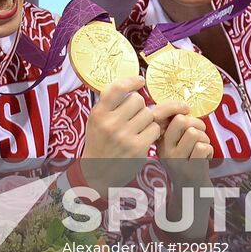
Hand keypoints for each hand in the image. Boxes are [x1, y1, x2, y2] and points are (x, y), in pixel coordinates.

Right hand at [80, 77, 159, 192]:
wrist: (98, 171)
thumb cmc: (99, 141)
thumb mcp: (95, 120)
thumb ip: (109, 103)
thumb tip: (130, 85)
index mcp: (98, 113)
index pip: (116, 89)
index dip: (131, 81)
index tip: (140, 80)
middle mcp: (110, 124)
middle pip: (137, 100)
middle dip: (139, 105)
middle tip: (134, 114)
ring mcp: (125, 136)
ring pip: (149, 114)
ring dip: (146, 119)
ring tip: (137, 127)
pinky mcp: (138, 148)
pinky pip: (155, 129)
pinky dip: (152, 131)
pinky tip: (143, 136)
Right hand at [152, 100, 212, 188]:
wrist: (192, 194)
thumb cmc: (187, 165)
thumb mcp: (175, 147)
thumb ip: (177, 130)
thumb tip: (186, 108)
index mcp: (159, 142)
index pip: (162, 115)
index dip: (177, 107)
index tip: (187, 110)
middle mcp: (164, 151)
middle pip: (181, 121)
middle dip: (197, 123)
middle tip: (201, 132)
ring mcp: (177, 162)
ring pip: (194, 133)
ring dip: (205, 138)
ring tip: (203, 147)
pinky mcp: (191, 170)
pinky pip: (203, 147)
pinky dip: (209, 150)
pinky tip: (205, 158)